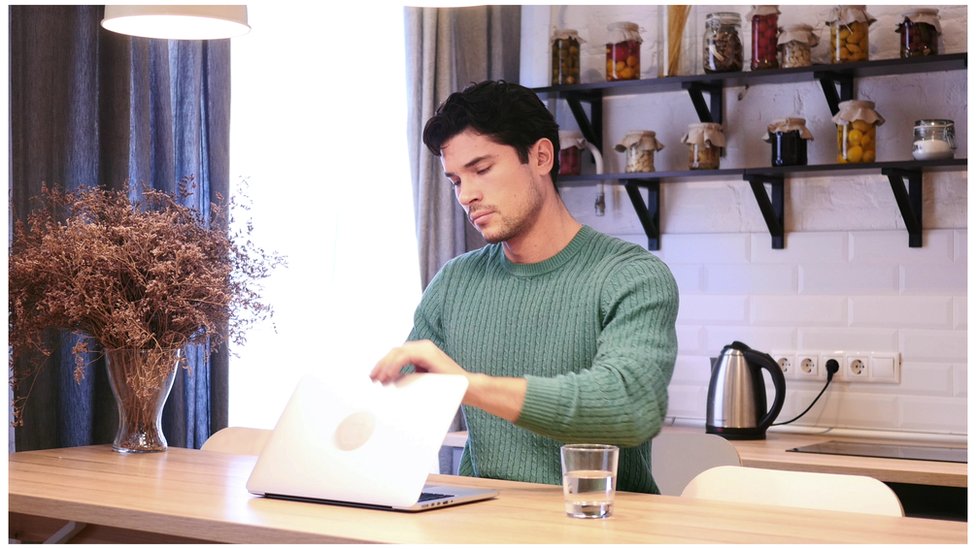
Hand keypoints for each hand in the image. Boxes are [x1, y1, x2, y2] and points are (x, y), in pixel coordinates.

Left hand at [370, 339, 526, 421]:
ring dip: (385, 365)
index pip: (396, 354)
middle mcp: (422, 347)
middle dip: (381, 365)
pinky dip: (395, 366)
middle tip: (372, 379)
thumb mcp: (422, 382)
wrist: (467, 388)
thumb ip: (409, 378)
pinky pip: (405, 356)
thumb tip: (390, 384)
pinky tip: (390, 377)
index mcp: (420, 352)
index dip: (383, 364)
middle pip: (394, 351)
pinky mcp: (428, 353)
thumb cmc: (447, 388)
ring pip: (397, 352)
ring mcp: (426, 348)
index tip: (374, 377)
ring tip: (379, 379)